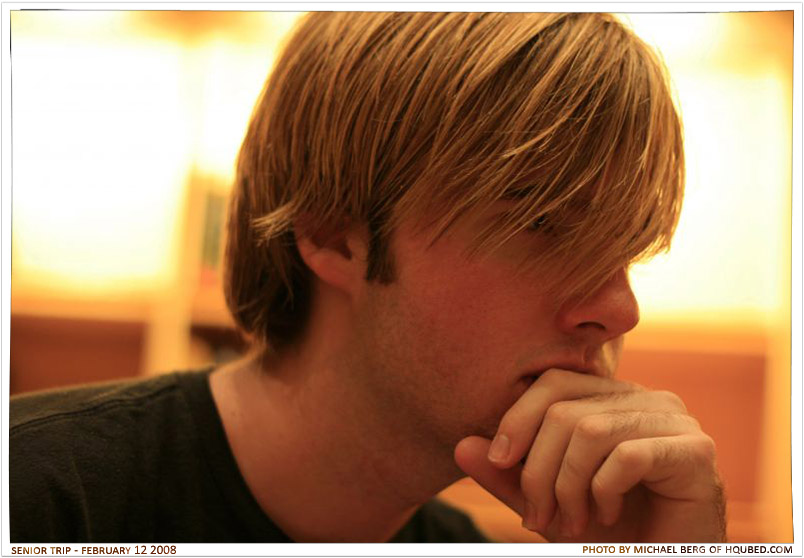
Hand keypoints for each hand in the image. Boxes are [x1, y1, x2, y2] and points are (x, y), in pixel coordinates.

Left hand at [454, 369, 725, 541]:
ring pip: (590, 431)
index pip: (553, 383)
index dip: (517, 419)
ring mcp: (676, 420)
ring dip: (567, 488)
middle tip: (537, 518)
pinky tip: (607, 516)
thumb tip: (461, 446)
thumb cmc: (611, 530)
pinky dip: (604, 492)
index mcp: (614, 398)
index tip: (501, 463)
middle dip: (539, 470)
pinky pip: (628, 456)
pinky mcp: (696, 451)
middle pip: (565, 411)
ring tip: (570, 523)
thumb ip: (507, 474)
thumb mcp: (547, 499)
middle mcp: (648, 398)